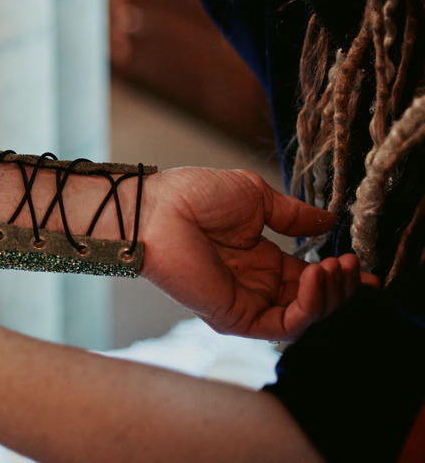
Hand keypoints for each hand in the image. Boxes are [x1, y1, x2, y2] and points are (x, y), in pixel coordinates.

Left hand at [140, 167, 378, 340]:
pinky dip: (309, 306)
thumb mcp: (256, 198)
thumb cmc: (193, 196)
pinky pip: (284, 325)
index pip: (309, 278)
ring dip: (330, 295)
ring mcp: (246, 303)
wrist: (159, 209)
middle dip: (341, 287)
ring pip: (305, 317)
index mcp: (260, 260)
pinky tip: (316, 277)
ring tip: (337, 267)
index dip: (339, 275)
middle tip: (353, 265)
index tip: (361, 265)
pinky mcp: (236, 318)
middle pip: (313, 302)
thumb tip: (328, 220)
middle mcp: (255, 285)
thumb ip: (294, 215)